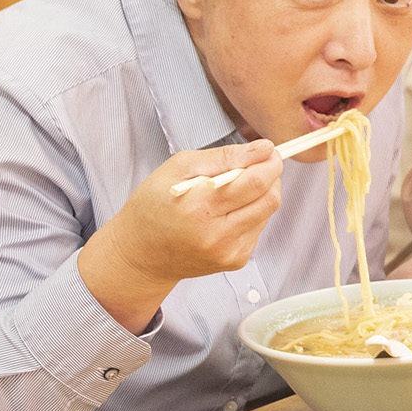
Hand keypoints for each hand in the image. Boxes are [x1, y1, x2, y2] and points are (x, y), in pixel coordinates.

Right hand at [80, 140, 283, 331]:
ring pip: (268, 213)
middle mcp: (218, 236)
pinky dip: (251, 214)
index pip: (256, 183)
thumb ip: (225, 157)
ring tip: (232, 191)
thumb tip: (265, 149)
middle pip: (270, 199)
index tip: (269, 152)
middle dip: (271, 177)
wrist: (140, 254)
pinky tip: (227, 213)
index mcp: (200, 208)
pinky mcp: (235, 261)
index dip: (270, 163)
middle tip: (255, 166)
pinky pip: (258, 229)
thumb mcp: (179, 168)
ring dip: (260, 196)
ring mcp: (228, 252)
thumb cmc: (154, 205)